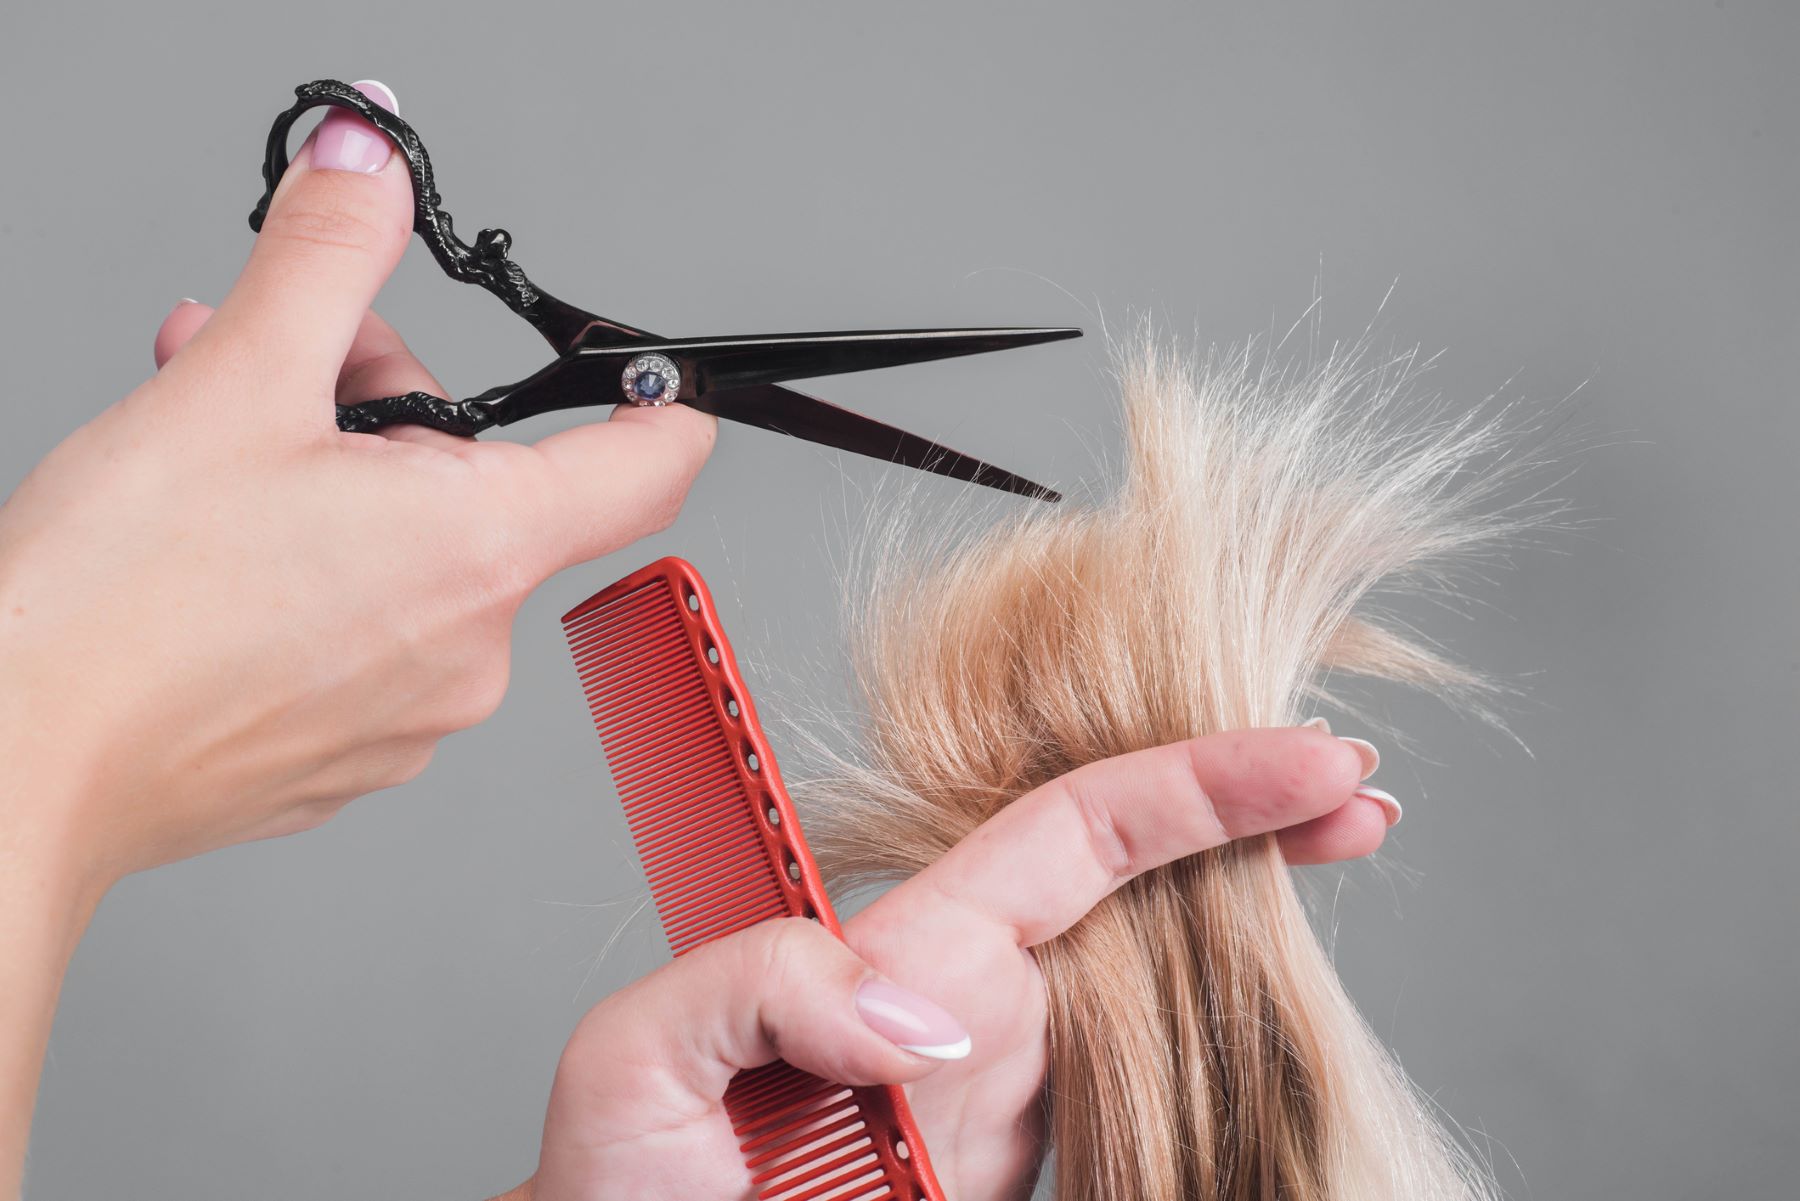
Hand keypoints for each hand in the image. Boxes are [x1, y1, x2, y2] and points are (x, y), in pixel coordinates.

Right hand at [0, 82, 713, 887]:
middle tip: (282, 376)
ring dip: (337, 485)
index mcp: (480, 548)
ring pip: (413, 557)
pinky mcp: (346, 755)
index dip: (660, 406)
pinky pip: (364, 632)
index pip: (648, 469)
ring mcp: (411, 715)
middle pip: (487, 491)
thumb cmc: (117, 605)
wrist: (20, 767)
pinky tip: (218, 551)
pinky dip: (312, 574)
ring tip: (216, 456)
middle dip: (389, 410)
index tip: (651, 382)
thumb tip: (373, 163)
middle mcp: (470, 647)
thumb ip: (328, 256)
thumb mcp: (235, 381)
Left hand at [513, 725, 1393, 1200]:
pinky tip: (1275, 1029)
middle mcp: (969, 1003)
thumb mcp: (637, 1061)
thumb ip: (758, 987)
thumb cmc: (613, 1191)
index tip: (1307, 762)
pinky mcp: (1021, 1164)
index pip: (1069, 830)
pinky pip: (1143, 1087)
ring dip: (1252, 926)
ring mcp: (1003, 1087)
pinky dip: (1223, 1046)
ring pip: (1153, 970)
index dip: (1192, 784)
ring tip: (1344, 859)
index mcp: (903, 950)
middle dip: (1252, 822)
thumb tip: (929, 1011)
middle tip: (1364, 800)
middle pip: (1135, 878)